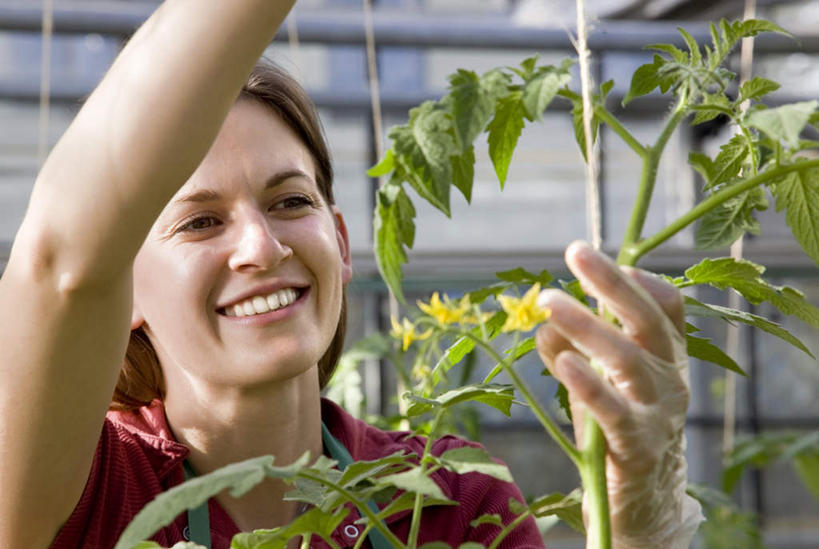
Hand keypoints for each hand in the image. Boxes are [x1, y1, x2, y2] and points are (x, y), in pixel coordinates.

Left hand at [535, 241, 702, 547]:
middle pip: (648, 321)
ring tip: (550, 302)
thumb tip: (544, 322)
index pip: (669, 309)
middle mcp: (671, 379)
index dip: (641, 280)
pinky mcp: (636, 447)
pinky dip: (588, 384)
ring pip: (628, 360)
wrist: (641, 500)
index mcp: (667, 358)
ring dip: (588, 326)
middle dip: (612, 283)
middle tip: (576, 251)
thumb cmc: (616, 428)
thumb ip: (574, 348)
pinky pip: (613, 411)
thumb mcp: (600, 381)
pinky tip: (564, 361)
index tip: (604, 259)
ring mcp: (658, 413)